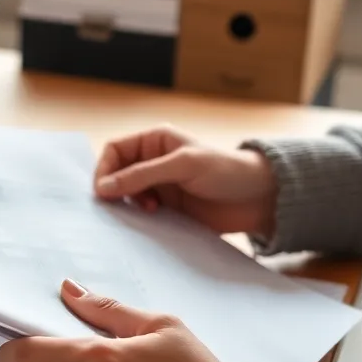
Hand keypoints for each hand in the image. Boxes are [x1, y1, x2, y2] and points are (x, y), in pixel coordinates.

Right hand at [94, 125, 277, 236]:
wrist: (259, 199)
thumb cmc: (226, 171)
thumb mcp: (182, 165)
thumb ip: (142, 175)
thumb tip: (103, 188)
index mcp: (155, 141)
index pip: (114, 150)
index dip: (104, 169)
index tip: (103, 192)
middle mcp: (153, 162)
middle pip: (115, 174)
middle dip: (113, 189)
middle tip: (118, 205)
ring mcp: (159, 187)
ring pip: (126, 196)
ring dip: (127, 205)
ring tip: (147, 210)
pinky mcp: (167, 209)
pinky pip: (140, 214)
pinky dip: (138, 218)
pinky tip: (153, 219)